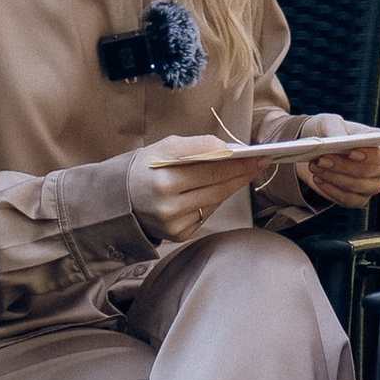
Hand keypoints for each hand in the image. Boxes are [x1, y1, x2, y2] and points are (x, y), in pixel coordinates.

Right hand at [130, 137, 249, 246]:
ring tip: (246, 173)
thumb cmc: (145, 168)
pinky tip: (217, 190)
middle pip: (217, 187)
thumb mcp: (165, 147)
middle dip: (241, 173)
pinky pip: (204, 214)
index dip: (237, 162)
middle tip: (260, 163)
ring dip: (232, 186)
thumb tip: (227, 148)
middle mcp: (168, 204)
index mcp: (163, 178)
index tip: (256, 155)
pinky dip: (213, 201)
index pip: (210, 169)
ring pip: (214, 202)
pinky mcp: (177, 234)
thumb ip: (196, 145)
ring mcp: (173, 223)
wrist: (119, 199)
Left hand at [291, 114, 379, 207]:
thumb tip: (336, 139)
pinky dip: (330, 190)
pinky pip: (347, 199)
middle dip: (344, 166)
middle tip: (321, 159)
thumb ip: (334, 127)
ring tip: (315, 166)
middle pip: (370, 172)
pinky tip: (318, 179)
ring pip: (357, 187)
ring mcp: (372, 185)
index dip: (370, 155)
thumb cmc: (330, 132)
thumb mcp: (329, 122)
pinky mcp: (359, 199)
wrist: (318, 151)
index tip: (351, 152)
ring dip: (333, 177)